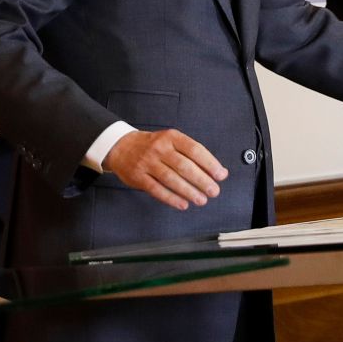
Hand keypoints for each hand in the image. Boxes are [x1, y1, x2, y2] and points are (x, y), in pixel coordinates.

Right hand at [103, 129, 228, 209]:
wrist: (121, 146)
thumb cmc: (153, 146)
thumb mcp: (171, 141)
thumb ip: (191, 153)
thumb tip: (216, 171)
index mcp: (171, 137)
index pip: (195, 149)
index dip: (210, 163)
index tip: (221, 175)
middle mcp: (159, 148)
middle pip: (184, 166)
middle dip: (202, 180)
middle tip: (214, 191)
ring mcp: (147, 162)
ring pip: (171, 179)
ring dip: (189, 191)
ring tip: (202, 200)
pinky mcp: (138, 176)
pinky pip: (156, 189)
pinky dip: (171, 198)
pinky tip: (183, 204)